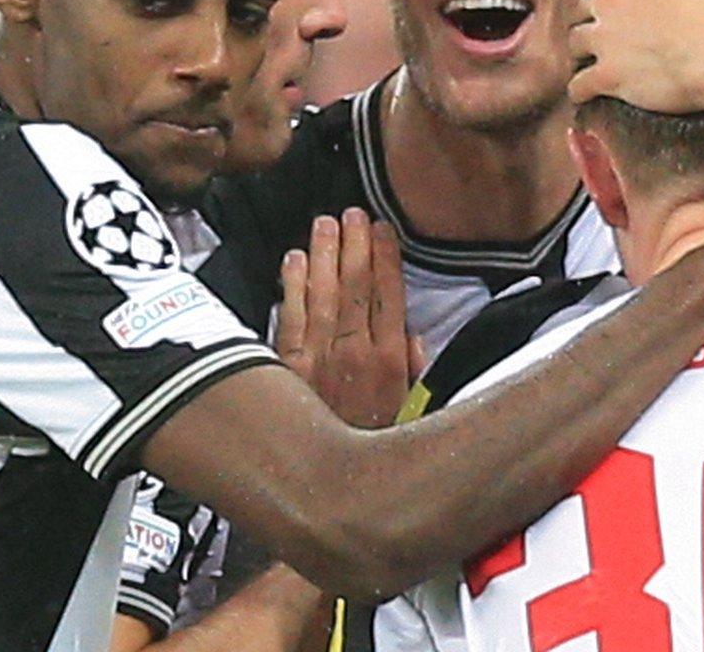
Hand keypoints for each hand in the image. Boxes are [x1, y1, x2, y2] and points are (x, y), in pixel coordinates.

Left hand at [275, 209, 415, 427]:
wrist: (330, 490)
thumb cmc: (372, 446)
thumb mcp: (409, 411)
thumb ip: (413, 371)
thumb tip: (415, 340)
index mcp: (391, 360)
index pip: (390, 294)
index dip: (386, 257)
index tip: (383, 229)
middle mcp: (356, 353)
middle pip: (356, 286)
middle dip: (355, 245)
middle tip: (352, 213)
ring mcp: (320, 358)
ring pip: (324, 293)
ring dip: (324, 255)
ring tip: (326, 224)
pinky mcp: (288, 367)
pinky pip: (290, 317)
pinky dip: (290, 286)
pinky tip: (292, 261)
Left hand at [570, 0, 703, 113]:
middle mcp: (609, 0)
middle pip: (588, 4)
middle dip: (598, 14)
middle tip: (612, 26)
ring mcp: (606, 39)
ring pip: (577, 41)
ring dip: (584, 48)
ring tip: (592, 57)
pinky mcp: (609, 75)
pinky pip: (580, 84)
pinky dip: (581, 90)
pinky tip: (585, 93)